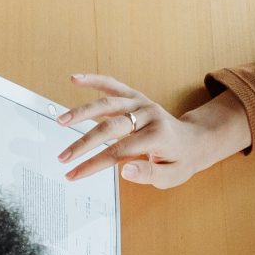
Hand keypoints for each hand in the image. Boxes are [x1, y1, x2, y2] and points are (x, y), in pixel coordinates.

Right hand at [57, 75, 249, 187]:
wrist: (193, 141)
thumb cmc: (179, 161)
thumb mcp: (171, 176)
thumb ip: (148, 174)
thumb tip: (124, 170)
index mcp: (158, 136)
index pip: (119, 151)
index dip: (94, 163)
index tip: (74, 174)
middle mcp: (149, 115)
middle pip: (110, 128)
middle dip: (83, 143)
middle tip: (63, 157)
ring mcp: (141, 104)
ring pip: (107, 104)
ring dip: (82, 112)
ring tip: (61, 121)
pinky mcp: (135, 97)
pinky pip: (113, 85)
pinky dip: (94, 80)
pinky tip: (75, 78)